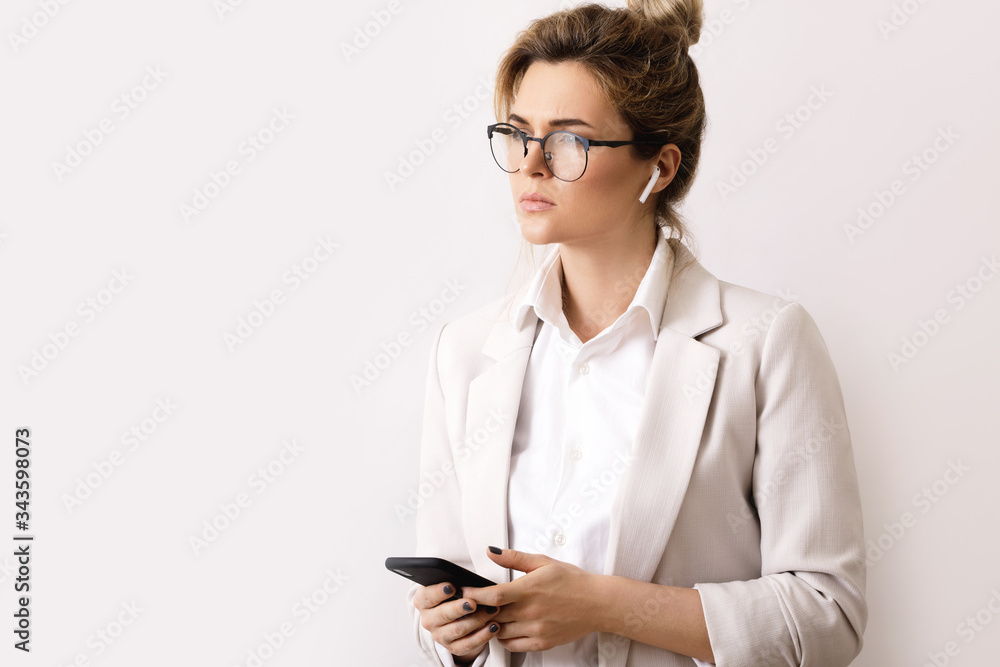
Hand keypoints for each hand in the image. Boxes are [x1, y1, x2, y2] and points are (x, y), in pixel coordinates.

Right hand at [412, 581, 500, 661]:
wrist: (456, 618)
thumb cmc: (454, 596)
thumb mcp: (450, 587)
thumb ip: (455, 583)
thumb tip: (467, 581)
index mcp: (423, 602)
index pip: (427, 596)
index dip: (438, 592)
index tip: (452, 587)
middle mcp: (428, 620)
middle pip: (443, 614)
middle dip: (459, 608)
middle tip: (473, 603)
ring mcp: (440, 636)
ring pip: (458, 629)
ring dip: (477, 619)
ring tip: (492, 610)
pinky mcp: (453, 648)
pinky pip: (468, 644)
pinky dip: (483, 635)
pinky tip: (494, 626)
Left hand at [461, 547, 600, 652]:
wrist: (597, 603)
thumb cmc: (572, 581)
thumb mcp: (543, 562)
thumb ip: (514, 558)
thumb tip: (491, 551)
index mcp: (529, 590)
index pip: (493, 596)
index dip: (475, 595)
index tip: (465, 593)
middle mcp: (530, 612)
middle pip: (493, 616)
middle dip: (481, 611)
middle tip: (474, 605)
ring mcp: (536, 630)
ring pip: (501, 632)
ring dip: (492, 625)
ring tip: (491, 616)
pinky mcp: (542, 643)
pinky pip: (513, 645)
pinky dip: (504, 638)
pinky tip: (506, 627)